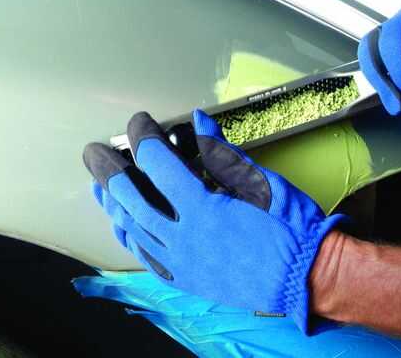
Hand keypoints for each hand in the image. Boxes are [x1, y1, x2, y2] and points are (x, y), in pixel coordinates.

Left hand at [82, 110, 345, 332]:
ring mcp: (182, 262)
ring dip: (111, 205)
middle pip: (131, 198)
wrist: (306, 278)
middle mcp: (184, 237)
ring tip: (97, 188)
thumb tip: (198, 122)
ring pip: (132, 230)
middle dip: (109, 170)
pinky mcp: (187, 278)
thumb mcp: (261, 182)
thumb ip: (222, 154)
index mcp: (203, 207)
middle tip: (94, 152)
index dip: (143, 137)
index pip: (157, 163)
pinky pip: (146, 257)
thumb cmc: (290, 227)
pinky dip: (129, 237)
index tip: (140, 122)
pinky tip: (123, 226)